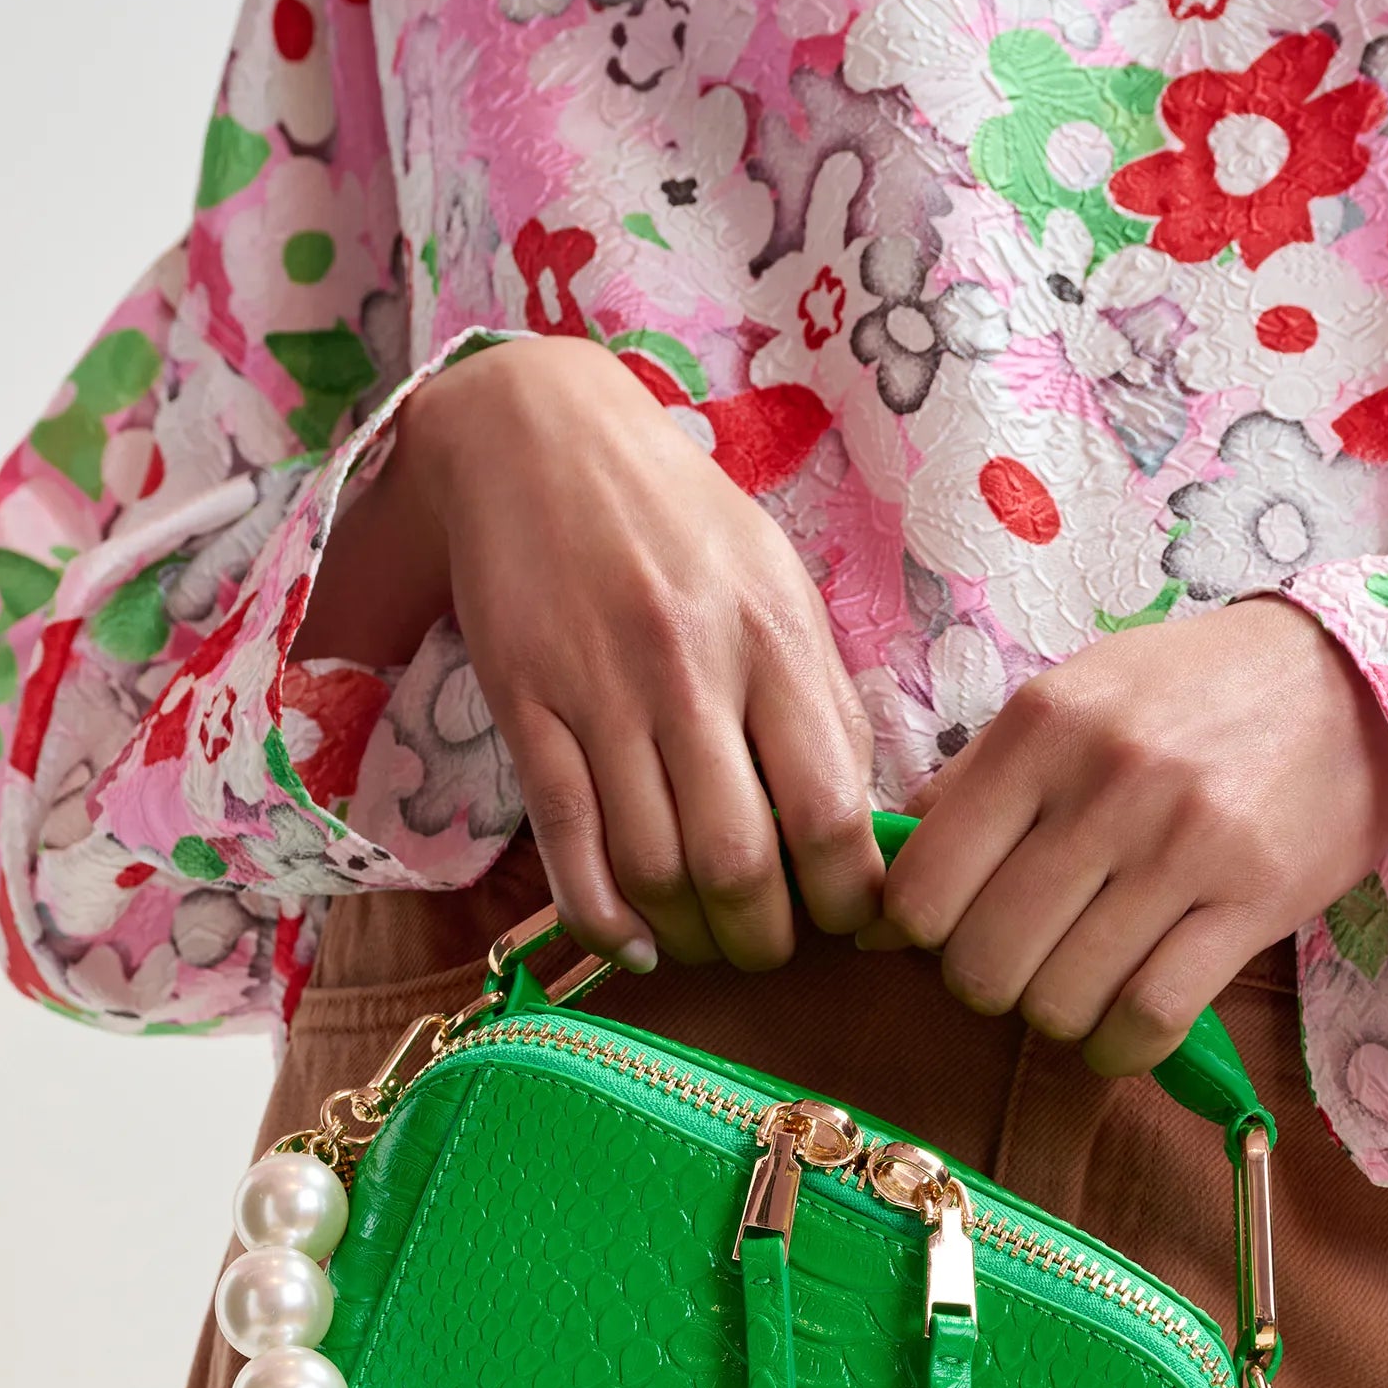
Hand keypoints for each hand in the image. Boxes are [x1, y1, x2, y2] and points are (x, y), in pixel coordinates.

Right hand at [290, 338, 882, 970]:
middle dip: (762, 939)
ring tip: (703, 945)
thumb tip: (862, 823)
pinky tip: (634, 943)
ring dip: (686, 938)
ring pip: (651, 867)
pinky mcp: (525, 707)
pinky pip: (567, 845)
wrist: (537, 437)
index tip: (850, 925)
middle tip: (768, 950)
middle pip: (737, 862)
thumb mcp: (778, 585)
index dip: (846, 900)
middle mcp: (691, 672)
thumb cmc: (679, 522)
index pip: (829, 812)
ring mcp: (600, 694)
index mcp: (774, 640)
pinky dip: (603, 919)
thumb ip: (823, 700)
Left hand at [860, 599, 1387, 1074]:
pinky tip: (1120, 1028)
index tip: (943, 933)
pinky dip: (1119, 1047)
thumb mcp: (1072, 699)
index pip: (922, 885)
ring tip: (1079, 984)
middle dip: (985, 984)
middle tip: (1018, 962)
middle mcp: (1107, 784)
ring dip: (1057, 1017)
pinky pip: (1149, 1017)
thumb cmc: (1193, 694)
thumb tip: (881, 891)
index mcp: (1042, 727)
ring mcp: (1185, 845)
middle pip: (983, 960)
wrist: (1356, 677)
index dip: (915, 934)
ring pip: (1060, 1000)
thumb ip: (974, 784)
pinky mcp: (1254, 899)